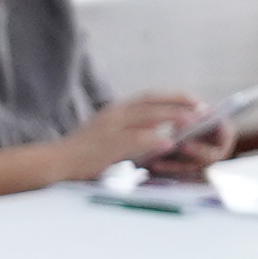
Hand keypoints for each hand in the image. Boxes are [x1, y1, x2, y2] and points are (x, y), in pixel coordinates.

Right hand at [63, 92, 211, 182]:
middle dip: (179, 102)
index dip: (173, 96)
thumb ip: (131, 131)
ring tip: (193, 121)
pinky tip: (169, 143)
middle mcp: (114, 113)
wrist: (56, 162)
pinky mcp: (107, 144)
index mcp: (115, 110)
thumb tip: (158, 132)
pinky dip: (154, 139)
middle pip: (152, 101)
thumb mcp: (108, 135)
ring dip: (173, 116)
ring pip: (147, 115)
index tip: (194, 101)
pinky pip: (135, 139)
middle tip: (202, 108)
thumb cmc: (82, 153)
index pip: (149, 96)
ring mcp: (110, 127)